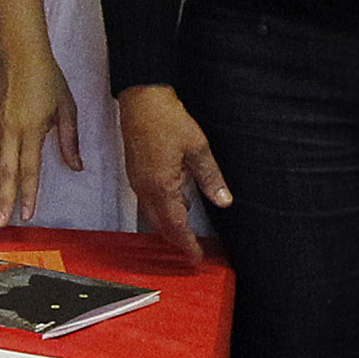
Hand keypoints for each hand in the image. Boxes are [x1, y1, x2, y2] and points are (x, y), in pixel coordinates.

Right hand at [0, 40, 82, 227]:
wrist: (20, 54)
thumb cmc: (47, 78)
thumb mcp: (67, 107)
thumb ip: (70, 140)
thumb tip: (76, 167)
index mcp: (31, 128)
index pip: (29, 169)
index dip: (27, 194)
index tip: (26, 214)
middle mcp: (10, 131)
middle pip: (5, 173)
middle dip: (2, 201)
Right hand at [116, 85, 229, 258]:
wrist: (141, 100)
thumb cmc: (166, 119)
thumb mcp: (198, 149)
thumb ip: (211, 178)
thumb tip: (224, 200)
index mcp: (161, 187)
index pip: (176, 226)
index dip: (188, 244)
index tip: (197, 258)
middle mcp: (145, 189)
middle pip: (162, 226)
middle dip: (178, 240)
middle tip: (194, 252)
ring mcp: (137, 182)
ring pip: (153, 215)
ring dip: (169, 226)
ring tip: (187, 233)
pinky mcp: (134, 173)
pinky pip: (147, 202)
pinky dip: (161, 211)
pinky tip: (176, 204)